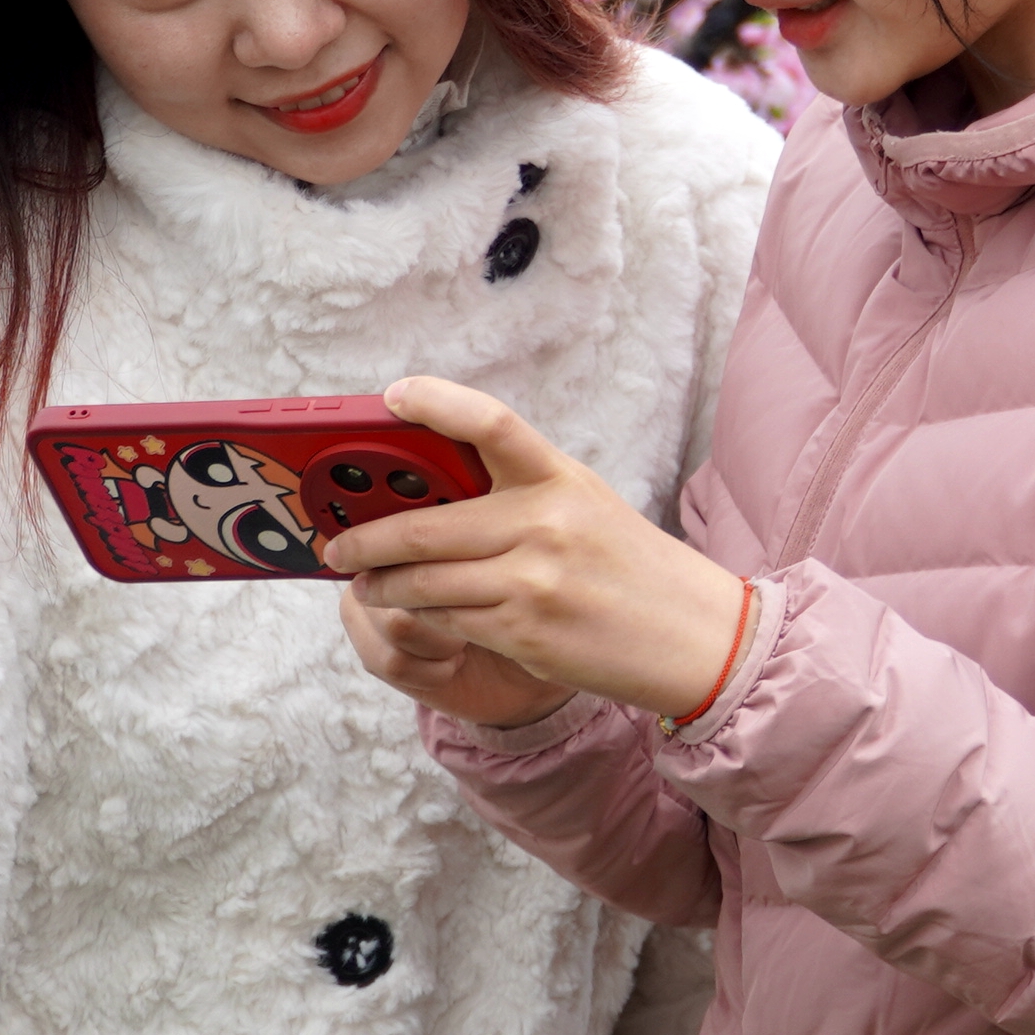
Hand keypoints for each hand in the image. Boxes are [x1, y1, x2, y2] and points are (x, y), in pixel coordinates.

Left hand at [323, 378, 749, 720]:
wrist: (696, 637)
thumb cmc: (632, 569)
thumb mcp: (585, 507)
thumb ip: (521, 495)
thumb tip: (432, 494)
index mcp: (560, 478)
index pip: (490, 422)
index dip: (436, 402)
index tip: (393, 397)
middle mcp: (544, 523)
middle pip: (427, 522)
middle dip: (367, 538)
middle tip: (338, 545)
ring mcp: (533, 580)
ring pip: (425, 580)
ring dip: (383, 586)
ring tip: (365, 584)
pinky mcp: (525, 631)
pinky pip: (450, 620)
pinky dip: (423, 617)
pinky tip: (413, 614)